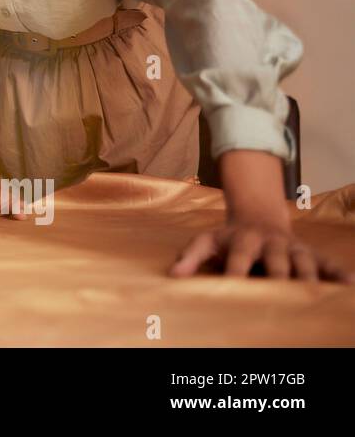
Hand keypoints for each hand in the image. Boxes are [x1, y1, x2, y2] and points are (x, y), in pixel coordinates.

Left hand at [169, 205, 351, 281]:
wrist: (257, 217)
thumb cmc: (229, 238)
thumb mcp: (207, 241)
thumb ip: (190, 257)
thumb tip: (173, 275)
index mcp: (244, 239)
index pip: (240, 257)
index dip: (236, 271)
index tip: (233, 287)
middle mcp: (272, 242)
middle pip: (277, 260)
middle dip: (280, 274)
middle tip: (282, 294)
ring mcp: (293, 247)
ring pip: (304, 261)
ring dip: (310, 275)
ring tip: (315, 293)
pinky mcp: (310, 253)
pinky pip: (327, 262)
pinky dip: (339, 272)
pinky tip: (349, 284)